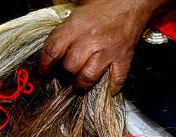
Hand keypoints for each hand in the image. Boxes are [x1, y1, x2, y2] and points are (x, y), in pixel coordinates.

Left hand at [39, 0, 167, 92]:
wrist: (132, 1)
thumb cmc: (104, 3)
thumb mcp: (78, 9)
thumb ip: (65, 28)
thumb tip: (53, 48)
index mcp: (76, 26)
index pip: (52, 50)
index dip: (44, 65)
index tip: (43, 72)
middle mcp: (90, 40)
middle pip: (70, 66)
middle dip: (65, 74)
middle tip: (65, 75)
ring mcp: (108, 51)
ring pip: (88, 76)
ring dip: (82, 84)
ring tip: (80, 85)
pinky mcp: (124, 58)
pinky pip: (116, 79)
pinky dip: (112, 87)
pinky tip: (108, 88)